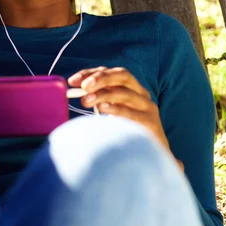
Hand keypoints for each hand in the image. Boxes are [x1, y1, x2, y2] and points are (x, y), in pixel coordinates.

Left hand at [68, 66, 183, 171]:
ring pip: (126, 93)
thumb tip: (73, 95)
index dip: (91, 73)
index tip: (73, 81)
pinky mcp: (150, 122)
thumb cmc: (126, 130)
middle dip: (101, 78)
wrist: (153, 153)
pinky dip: (117, 110)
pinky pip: (133, 113)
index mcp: (130, 87)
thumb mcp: (111, 111)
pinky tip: (102, 109)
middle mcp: (140, 93)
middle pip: (122, 76)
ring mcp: (147, 106)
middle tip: (83, 87)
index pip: (110, 72)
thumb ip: (96, 101)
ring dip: (103, 95)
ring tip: (86, 101)